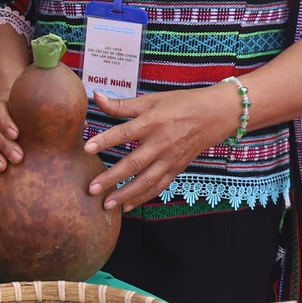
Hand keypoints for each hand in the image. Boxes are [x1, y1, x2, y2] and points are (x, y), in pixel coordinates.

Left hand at [83, 84, 240, 212]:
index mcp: (153, 121)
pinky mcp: (176, 169)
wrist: (214, 115)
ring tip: (106, 205)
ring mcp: (170, 158)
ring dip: (125, 194)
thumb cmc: (180, 104)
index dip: (106, 140)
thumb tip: (95, 96)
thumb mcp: (151, 100)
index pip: (125, 132)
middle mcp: (161, 143)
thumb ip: (122, 104)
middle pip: (133, 163)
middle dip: (111, 178)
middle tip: (91, 189)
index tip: (87, 148)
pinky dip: (143, 197)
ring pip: (146, 181)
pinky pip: (158, 186)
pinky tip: (127, 206)